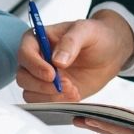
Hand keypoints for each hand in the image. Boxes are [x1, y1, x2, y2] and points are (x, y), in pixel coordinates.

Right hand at [16, 10, 133, 102]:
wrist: (110, 53)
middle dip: (43, 86)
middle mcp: (36, 59)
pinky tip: (74, 95)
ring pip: (30, 93)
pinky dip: (57, 103)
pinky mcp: (51, 92)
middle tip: (67, 84)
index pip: (25, 53)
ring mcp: (41, 77)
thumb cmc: (96, 36)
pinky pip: (43, 103)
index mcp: (38, 39)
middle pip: (23, 77)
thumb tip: (57, 60)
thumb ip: (71, 42)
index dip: (35, 66)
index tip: (52, 74)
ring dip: (51, 97)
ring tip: (74, 90)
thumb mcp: (86, 31)